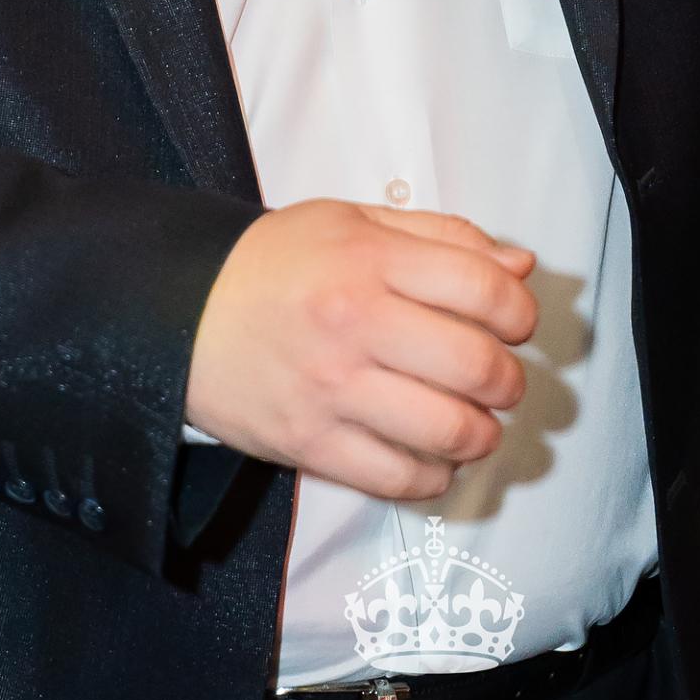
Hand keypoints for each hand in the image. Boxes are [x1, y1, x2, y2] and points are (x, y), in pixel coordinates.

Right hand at [184, 198, 537, 500]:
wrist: (180, 310)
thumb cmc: (275, 263)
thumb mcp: (354, 221)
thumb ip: (441, 236)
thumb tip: (519, 265)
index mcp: (369, 260)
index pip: (482, 288)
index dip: (519, 312)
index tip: (515, 323)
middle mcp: (354, 323)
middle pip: (476, 365)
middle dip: (508, 380)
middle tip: (501, 379)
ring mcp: (331, 389)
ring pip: (447, 430)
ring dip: (482, 434)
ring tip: (476, 424)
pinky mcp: (309, 443)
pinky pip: (397, 478)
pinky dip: (434, 477)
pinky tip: (433, 458)